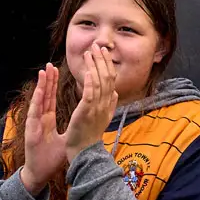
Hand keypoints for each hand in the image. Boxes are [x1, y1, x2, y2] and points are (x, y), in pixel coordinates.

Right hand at [19, 64, 65, 194]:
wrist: (40, 173)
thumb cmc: (51, 157)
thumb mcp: (65, 138)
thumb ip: (72, 127)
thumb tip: (85, 119)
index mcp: (48, 120)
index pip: (52, 99)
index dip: (54, 85)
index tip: (58, 71)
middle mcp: (41, 119)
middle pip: (45, 96)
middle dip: (48, 80)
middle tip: (50, 65)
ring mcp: (35, 124)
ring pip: (39, 101)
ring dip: (41, 86)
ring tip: (44, 71)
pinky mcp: (31, 130)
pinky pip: (34, 113)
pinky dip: (37, 101)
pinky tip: (40, 91)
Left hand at [64, 44, 119, 160]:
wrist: (84, 153)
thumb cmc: (90, 136)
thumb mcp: (103, 118)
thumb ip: (110, 105)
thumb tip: (115, 93)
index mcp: (109, 105)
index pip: (111, 80)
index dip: (108, 65)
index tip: (104, 52)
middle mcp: (106, 105)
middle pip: (108, 78)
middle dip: (103, 60)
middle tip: (98, 46)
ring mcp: (97, 108)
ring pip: (99, 82)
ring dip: (95, 66)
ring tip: (89, 53)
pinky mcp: (86, 112)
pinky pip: (90, 94)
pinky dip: (90, 81)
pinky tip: (87, 71)